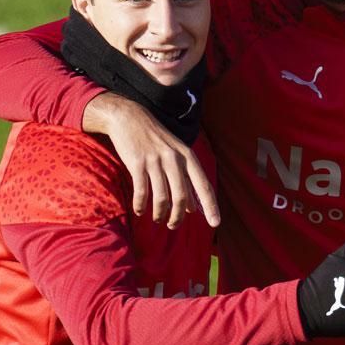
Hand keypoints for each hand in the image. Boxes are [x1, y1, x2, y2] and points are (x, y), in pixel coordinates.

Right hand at [82, 92, 219, 227]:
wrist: (129, 118)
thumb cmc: (155, 140)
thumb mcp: (175, 156)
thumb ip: (186, 180)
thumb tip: (193, 208)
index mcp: (187, 156)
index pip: (203, 185)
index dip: (210, 206)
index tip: (215, 224)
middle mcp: (174, 159)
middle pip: (181, 196)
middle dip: (178, 216)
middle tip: (172, 226)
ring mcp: (155, 160)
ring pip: (162, 197)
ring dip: (159, 213)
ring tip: (157, 219)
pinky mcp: (137, 163)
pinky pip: (141, 192)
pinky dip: (141, 205)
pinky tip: (139, 211)